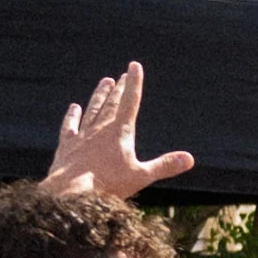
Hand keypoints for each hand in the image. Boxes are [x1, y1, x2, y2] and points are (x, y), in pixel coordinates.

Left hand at [43, 64, 193, 198]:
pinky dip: (72, 116)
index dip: (134, 83)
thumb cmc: (108, 185)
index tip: (134, 66)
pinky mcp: (67, 145)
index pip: (130, 102)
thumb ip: (165, 165)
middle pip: (112, 104)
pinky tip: (74, 107)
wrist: (70, 192)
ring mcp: (82, 136)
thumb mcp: (141, 176)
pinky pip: (70, 126)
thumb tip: (190, 159)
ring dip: (99, 96)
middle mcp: (100, 129)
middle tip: (122, 74)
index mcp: (120, 132)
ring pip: (92, 110)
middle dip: (119, 88)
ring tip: (104, 82)